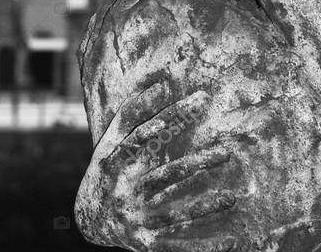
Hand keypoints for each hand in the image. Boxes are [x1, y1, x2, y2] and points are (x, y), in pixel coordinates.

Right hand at [76, 84, 242, 251]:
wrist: (87, 220)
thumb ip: (134, 112)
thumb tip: (162, 86)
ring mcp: (135, 219)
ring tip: (232, 198)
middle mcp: (125, 191)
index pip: (147, 135)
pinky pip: (175, 246)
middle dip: (197, 164)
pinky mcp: (144, 243)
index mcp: (117, 162)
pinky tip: (230, 242)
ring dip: (203, 207)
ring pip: (172, 213)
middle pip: (165, 175)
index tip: (201, 100)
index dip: (173, 117)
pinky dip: (200, 247)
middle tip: (228, 153)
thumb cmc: (106, 170)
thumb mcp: (111, 140)